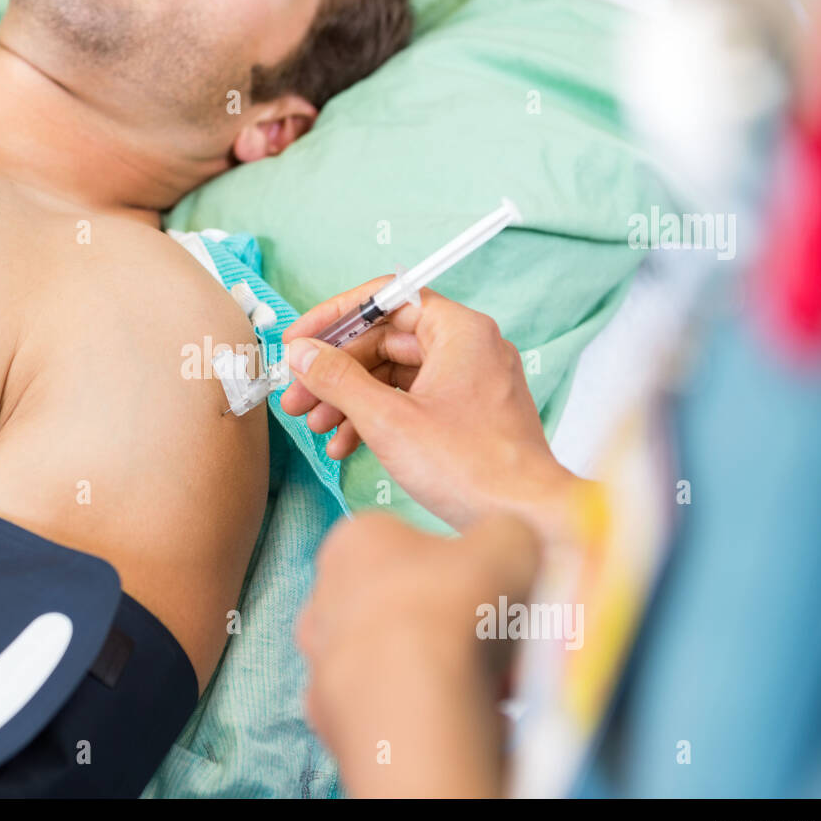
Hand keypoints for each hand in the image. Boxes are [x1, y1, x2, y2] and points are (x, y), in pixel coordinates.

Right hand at [281, 279, 582, 537]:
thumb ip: (338, 379)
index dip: (335, 319)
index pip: (387, 300)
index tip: (300, 340)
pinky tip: (344, 444)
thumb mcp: (388, 421)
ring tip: (312, 424)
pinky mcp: (466, 416)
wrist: (525, 520)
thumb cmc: (472, 469)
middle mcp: (469, 348)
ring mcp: (470, 383)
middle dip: (335, 371)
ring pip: (393, 376)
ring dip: (349, 399)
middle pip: (385, 342)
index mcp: (460, 331)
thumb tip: (302, 353)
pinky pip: (411, 402)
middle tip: (295, 394)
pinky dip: (376, 419)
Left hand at [297, 511, 540, 797]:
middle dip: (441, 621)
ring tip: (481, 686)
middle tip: (489, 641)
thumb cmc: (453, 607)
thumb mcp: (509, 542)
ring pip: (388, 658)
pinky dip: (417, 711)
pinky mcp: (327, 718)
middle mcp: (321, 597)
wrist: (415, 708)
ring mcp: (319, 662)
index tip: (485, 590)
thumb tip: (505, 550)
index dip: (452, 564)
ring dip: (431, 668)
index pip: (403, 540)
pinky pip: (384, 707)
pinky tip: (454, 719)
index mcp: (352, 540)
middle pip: (395, 602)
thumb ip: (505, 535)